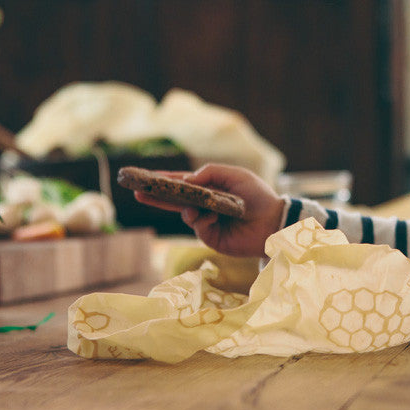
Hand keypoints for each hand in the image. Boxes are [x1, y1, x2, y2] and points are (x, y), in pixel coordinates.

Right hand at [134, 163, 283, 257]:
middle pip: (174, 200)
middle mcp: (205, 205)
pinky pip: (197, 226)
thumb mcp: (235, 175)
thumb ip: (210, 172)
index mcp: (210, 188)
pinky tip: (212, 217)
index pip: (182, 183)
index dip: (163, 180)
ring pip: (185, 214)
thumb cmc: (257, 195)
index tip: (144, 176)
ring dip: (186, 209)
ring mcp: (206, 222)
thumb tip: (187, 178)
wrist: (273, 221)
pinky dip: (201, 220)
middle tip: (136, 191)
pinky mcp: (210, 237)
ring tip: (195, 209)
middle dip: (156, 196)